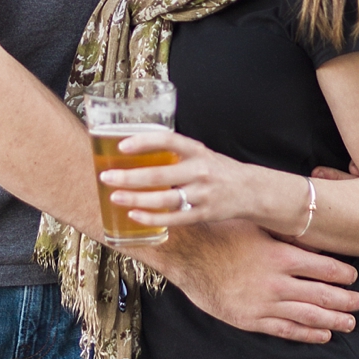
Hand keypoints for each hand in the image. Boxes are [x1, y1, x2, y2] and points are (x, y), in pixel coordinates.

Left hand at [100, 128, 304, 232]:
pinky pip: (173, 218)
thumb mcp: (201, 154)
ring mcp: (202, 194)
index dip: (144, 141)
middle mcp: (200, 171)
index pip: (169, 140)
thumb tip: (136, 151)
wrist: (251, 191)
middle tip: (107, 176)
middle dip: (129, 177)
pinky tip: (134, 216)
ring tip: (114, 197)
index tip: (121, 145)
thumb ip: (175, 154)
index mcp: (198, 151)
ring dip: (135, 199)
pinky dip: (151, 217)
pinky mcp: (203, 214)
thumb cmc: (218, 170)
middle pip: (160, 174)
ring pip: (163, 199)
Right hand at [158, 219, 358, 343]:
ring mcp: (262, 305)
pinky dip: (306, 334)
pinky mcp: (249, 320)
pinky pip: (284, 330)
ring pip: (307, 315)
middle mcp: (276, 284)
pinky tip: (323, 335)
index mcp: (281, 256)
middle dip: (345, 300)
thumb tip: (315, 236)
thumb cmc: (223, 231)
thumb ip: (287, 234)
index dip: (344, 274)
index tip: (355, 276)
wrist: (186, 253)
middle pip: (322, 295)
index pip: (325, 268)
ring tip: (350, 322)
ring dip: (333, 320)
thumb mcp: (260, 225)